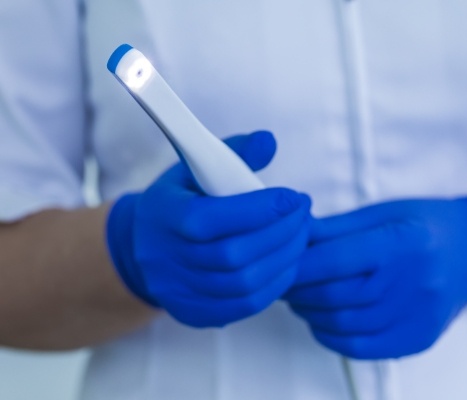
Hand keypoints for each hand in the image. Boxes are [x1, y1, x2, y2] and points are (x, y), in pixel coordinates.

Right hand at [107, 131, 310, 327]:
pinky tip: (287, 263)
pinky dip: (275, 285)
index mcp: (163, 215)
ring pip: (243, 284)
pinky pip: (244, 306)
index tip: (293, 197)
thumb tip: (269, 142)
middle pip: (233, 256)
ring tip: (301, 235)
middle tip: (304, 214)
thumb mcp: (196, 167)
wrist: (144, 246)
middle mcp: (165, 259)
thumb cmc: (180, 200)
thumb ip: (234, 152)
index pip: (210, 219)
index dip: (258, 210)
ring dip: (284, 259)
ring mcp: (178, 292)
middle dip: (281, 233)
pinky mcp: (193, 313)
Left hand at [285, 192, 466, 358]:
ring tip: (298, 298)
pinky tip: (321, 320)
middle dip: (297, 290)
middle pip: (334, 295)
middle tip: (281, 281)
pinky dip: (330, 336)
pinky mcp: (416, 339)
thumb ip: (335, 229)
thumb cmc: (424, 224)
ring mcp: (416, 316)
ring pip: (342, 324)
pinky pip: (360, 348)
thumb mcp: (381, 213)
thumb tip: (292, 236)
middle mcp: (412, 283)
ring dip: (309, 313)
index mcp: (401, 243)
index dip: (298, 265)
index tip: (277, 263)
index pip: (334, 260)